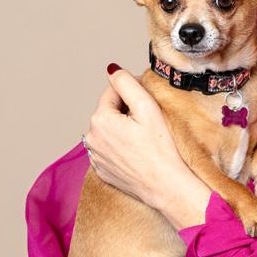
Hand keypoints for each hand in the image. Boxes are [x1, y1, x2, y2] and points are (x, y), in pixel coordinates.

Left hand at [84, 66, 211, 227]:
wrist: (165, 186)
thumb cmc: (160, 149)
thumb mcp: (146, 107)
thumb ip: (127, 83)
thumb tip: (113, 70)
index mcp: (100, 120)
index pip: (112, 92)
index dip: (133, 93)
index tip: (149, 104)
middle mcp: (91, 138)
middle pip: (110, 112)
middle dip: (126, 112)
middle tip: (150, 124)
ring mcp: (95, 157)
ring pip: (109, 131)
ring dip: (123, 129)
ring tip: (144, 140)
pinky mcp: (103, 171)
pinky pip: (109, 150)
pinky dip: (121, 147)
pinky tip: (138, 153)